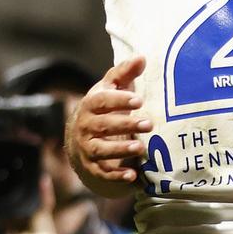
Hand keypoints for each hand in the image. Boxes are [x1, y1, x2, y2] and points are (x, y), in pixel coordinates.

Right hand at [67, 57, 151, 192]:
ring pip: (102, 150)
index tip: (139, 100)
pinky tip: (133, 176)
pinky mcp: (92, 167)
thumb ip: (124, 73)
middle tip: (149, 123)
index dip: (119, 100)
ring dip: (121, 150)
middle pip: (104, 126)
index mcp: (90, 105)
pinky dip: (116, 175)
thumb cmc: (104, 106)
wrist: (82, 135)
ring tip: (141, 147)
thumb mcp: (111, 88)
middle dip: (126, 124)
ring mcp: (88, 148)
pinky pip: (103, 173)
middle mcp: (86, 127)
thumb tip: (142, 57)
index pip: (101, 101)